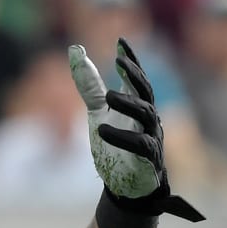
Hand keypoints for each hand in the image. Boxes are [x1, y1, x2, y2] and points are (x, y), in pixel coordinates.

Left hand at [69, 38, 202, 220]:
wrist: (123, 185)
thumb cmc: (115, 145)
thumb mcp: (97, 111)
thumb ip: (89, 84)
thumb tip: (76, 49)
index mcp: (136, 105)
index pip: (137, 78)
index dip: (132, 60)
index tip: (121, 42)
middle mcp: (147, 118)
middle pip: (146, 91)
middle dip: (135, 76)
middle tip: (120, 62)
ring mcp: (150, 137)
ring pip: (146, 115)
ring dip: (129, 104)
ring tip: (107, 97)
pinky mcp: (148, 159)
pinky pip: (141, 145)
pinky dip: (123, 137)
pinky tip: (102, 130)